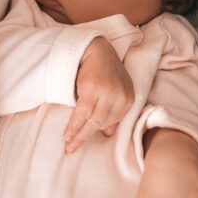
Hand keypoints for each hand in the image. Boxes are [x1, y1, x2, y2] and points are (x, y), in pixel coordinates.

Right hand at [64, 37, 133, 151]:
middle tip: (72, 148)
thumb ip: (113, 112)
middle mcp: (121, 96)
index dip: (97, 132)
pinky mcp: (93, 88)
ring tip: (67, 144)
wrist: (95, 48)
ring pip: (91, 121)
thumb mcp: (114, 91)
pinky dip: (73, 125)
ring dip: (77, 134)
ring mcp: (107, 92)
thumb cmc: (104, 70)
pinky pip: (81, 113)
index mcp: (129, 98)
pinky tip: (67, 134)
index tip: (85, 141)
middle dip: (85, 137)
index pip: (112, 122)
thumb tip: (108, 134)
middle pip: (101, 123)